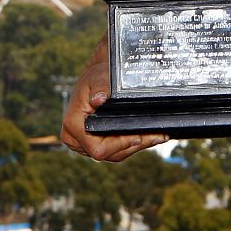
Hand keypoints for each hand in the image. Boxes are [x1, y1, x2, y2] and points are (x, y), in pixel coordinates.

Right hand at [60, 32, 167, 160]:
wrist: (94, 78)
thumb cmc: (96, 76)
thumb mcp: (99, 77)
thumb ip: (100, 88)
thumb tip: (99, 100)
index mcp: (73, 125)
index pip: (98, 148)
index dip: (120, 145)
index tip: (138, 136)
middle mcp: (75, 138)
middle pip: (108, 154)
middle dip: (134, 145)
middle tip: (156, 136)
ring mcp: (84, 143)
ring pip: (113, 155)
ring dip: (136, 146)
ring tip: (156, 136)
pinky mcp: (94, 143)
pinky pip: (114, 151)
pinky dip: (130, 144)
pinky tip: (147, 136)